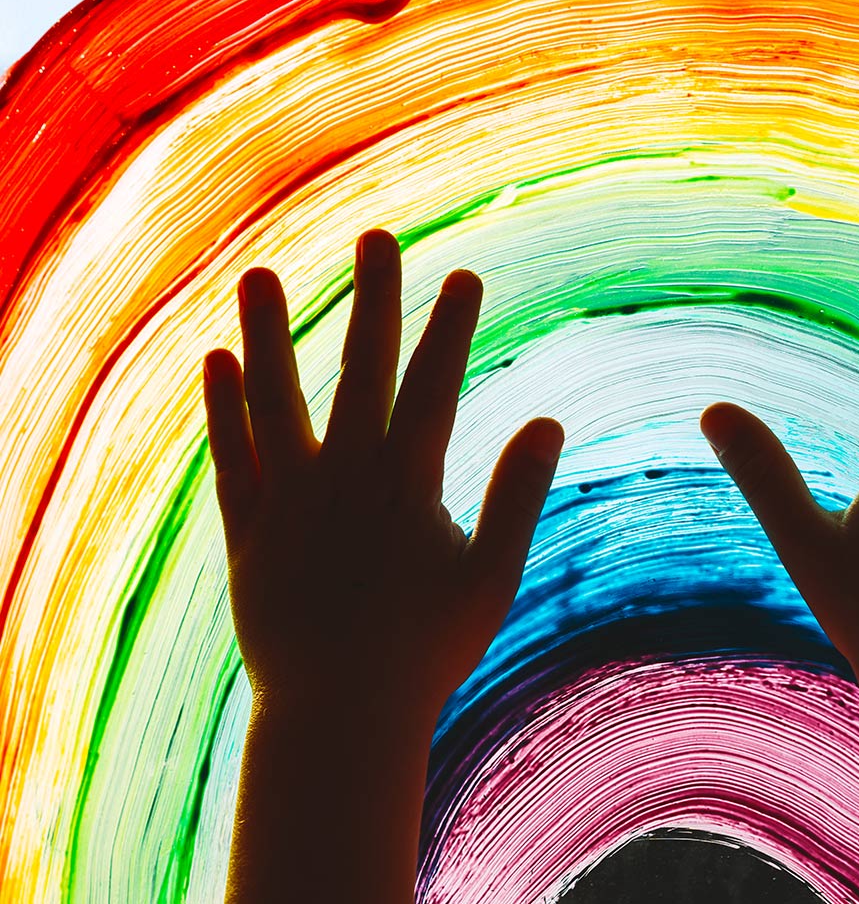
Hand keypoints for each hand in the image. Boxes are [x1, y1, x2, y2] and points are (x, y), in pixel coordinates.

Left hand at [203, 229, 562, 715]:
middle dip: (373, 299)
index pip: (433, 386)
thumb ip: (516, 495)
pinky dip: (224, 406)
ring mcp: (290, 499)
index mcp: (409, 486)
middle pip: (360, 369)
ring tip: (260, 273)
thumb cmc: (427, 652)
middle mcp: (345, 477)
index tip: (464, 275)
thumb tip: (548, 421)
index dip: (449, 327)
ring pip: (277, 397)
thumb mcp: (490, 576)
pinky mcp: (248, 529)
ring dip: (270, 332)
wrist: (339, 713)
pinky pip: (233, 454)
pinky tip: (218, 360)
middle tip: (377, 237)